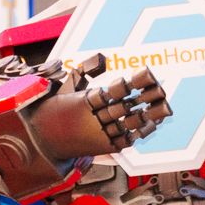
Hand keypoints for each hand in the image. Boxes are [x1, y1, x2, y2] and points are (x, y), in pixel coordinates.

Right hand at [29, 54, 170, 159]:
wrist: (41, 140)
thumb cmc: (56, 110)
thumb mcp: (67, 86)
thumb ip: (85, 69)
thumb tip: (102, 57)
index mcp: (85, 101)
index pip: (115, 90)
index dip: (133, 83)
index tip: (147, 74)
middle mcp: (93, 118)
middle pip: (125, 106)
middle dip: (146, 98)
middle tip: (162, 89)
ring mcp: (98, 134)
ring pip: (129, 123)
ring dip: (148, 115)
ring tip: (163, 107)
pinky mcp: (102, 147)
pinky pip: (126, 139)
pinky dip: (141, 132)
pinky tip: (151, 123)